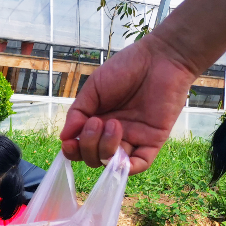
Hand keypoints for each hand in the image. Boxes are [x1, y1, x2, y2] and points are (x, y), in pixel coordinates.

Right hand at [60, 34, 196, 174]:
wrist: (160, 57)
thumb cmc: (126, 67)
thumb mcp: (93, 89)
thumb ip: (77, 113)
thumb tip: (64, 138)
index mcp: (98, 123)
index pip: (81, 148)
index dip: (73, 151)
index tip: (69, 142)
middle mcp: (114, 135)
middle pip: (94, 159)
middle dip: (89, 147)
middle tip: (96, 122)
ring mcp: (133, 139)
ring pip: (112, 164)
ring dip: (105, 150)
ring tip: (112, 124)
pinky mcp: (152, 140)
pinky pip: (139, 165)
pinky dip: (126, 168)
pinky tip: (118, 156)